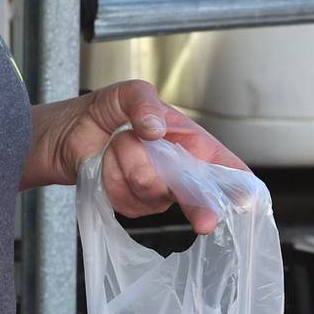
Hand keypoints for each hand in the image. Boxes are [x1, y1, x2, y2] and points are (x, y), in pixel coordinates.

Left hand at [41, 80, 248, 232]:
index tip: (246, 199)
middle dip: (199, 205)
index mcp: (189, 141)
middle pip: (198, 194)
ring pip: (154, 191)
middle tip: (206, 221)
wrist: (67, 134)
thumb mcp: (127, 92)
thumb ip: (143, 102)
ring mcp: (156, 191)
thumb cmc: (104, 110)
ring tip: (118, 143)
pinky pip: (127, 199)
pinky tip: (106, 164)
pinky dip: (111, 177)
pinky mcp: (132, 205)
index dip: (237, 184)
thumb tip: (154, 129)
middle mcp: (178, 170)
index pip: (223, 166)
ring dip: (129, 163)